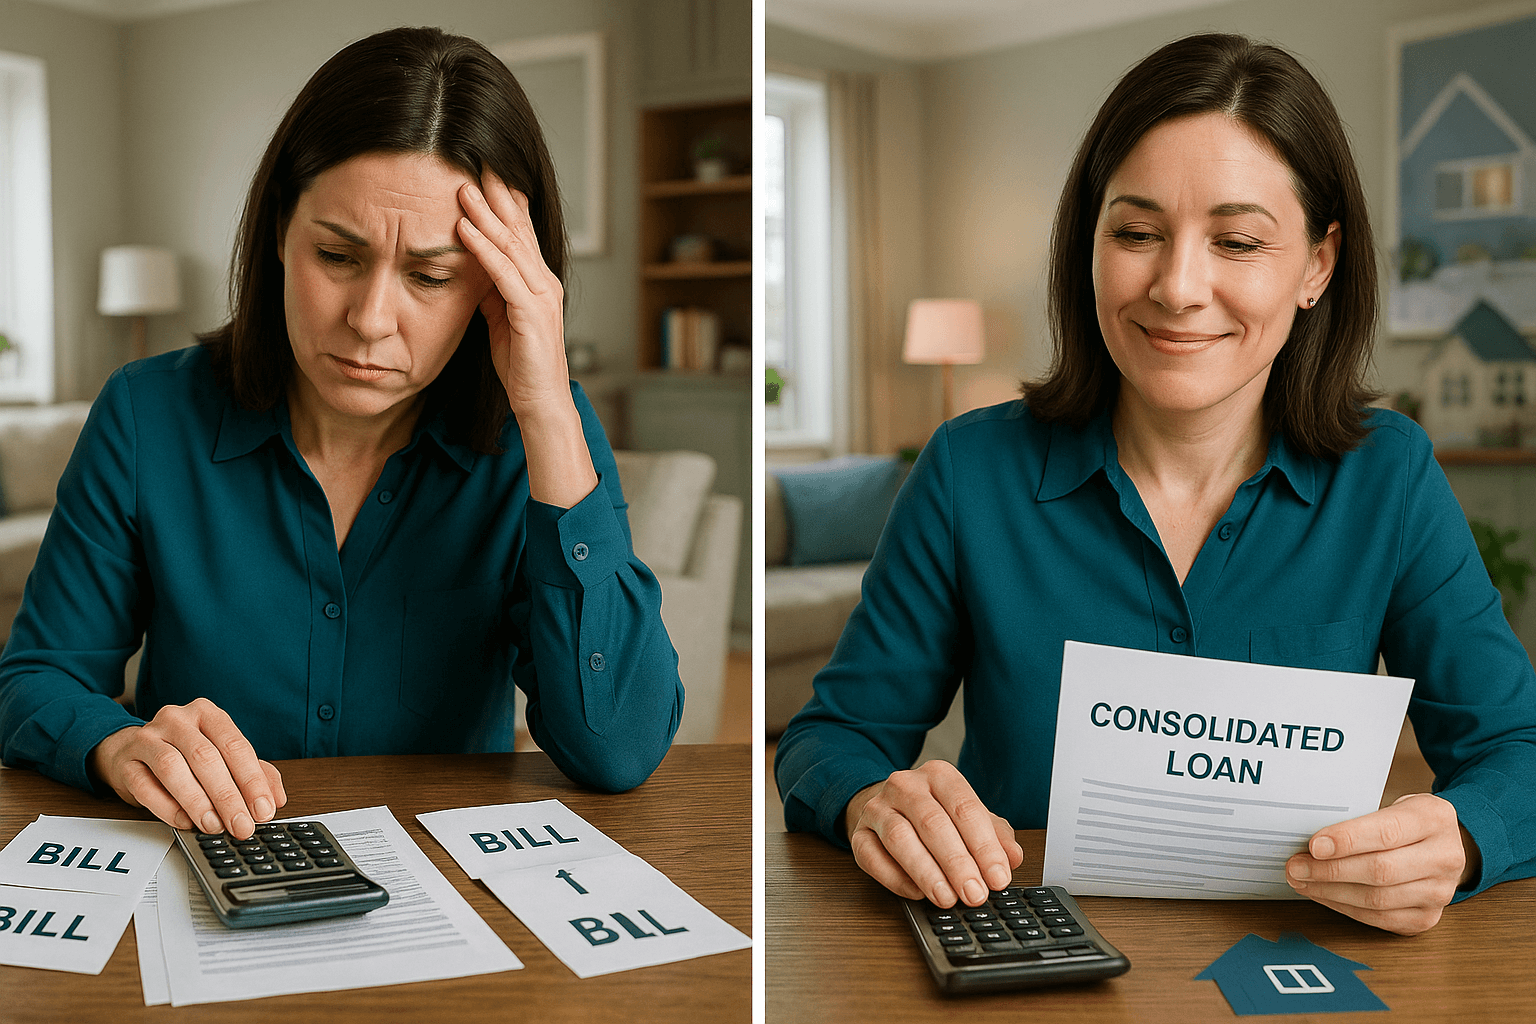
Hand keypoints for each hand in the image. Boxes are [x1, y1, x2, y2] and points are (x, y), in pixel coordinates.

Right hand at [88, 698, 286, 839]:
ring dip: (198, 802)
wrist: (129, 750)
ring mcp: (147, 738)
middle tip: (241, 825)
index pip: (235, 746)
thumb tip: (275, 799)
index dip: (252, 780)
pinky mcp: (125, 762)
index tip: (264, 809)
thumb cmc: (184, 753)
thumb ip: (254, 773)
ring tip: (214, 826)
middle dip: (228, 796)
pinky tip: (185, 821)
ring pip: (173, 768)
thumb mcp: (222, 757)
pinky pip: (145, 786)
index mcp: (207, 713)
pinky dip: (167, 807)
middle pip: (206, 758)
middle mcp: (177, 719)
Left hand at [456, 169, 568, 416]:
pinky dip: (484, 249)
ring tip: (463, 187)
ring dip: (486, 214)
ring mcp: (541, 297)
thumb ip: (491, 290)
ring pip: (512, 246)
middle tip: (476, 163)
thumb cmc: (522, 366)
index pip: (521, 233)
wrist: (541, 403)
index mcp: (538, 283)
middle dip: (497, 195)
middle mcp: (545, 283)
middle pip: (519, 230)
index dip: (504, 202)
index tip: (483, 173)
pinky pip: (504, 274)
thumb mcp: (500, 319)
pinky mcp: (531, 314)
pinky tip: (466, 229)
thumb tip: (472, 264)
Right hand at [844, 760, 1023, 906]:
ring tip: (947, 898)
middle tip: (975, 894)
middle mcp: (905, 785)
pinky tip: (916, 894)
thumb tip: (1013, 857)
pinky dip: (895, 878)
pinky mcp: (858, 833)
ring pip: (900, 838)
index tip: (998, 878)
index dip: (984, 846)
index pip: (965, 808)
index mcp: (939, 775)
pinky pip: (872, 857)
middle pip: (933, 823)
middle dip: (957, 863)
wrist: (886, 807)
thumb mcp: (969, 818)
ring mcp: (878, 808)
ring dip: (926, 872)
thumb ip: (995, 835)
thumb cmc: (934, 814)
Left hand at [1285, 792, 1477, 934]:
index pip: (1387, 832)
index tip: (1313, 846)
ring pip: (1379, 900)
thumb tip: (1310, 838)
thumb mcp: (1391, 803)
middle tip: (1296, 867)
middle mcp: (1445, 857)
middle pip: (1381, 871)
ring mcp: (1440, 892)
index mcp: (1434, 818)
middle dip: (1330, 871)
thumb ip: (1358, 817)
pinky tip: (1324, 896)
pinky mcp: (1428, 917)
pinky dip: (1345, 908)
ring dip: (1332, 893)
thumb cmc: (1405, 821)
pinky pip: (1380, 919)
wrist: (1444, 845)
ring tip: (1302, 882)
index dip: (1347, 840)